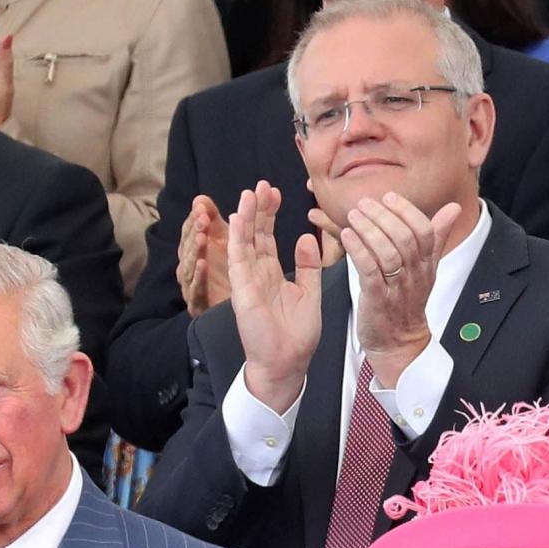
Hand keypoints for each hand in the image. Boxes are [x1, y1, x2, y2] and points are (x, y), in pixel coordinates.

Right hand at [176, 195, 233, 316]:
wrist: (241, 314)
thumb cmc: (227, 274)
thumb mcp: (223, 242)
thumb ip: (213, 220)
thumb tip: (200, 199)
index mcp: (195, 250)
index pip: (191, 231)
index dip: (195, 219)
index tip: (202, 207)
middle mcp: (190, 267)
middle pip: (188, 246)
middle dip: (195, 231)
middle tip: (204, 218)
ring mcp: (192, 287)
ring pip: (189, 267)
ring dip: (195, 251)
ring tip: (203, 238)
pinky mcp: (198, 305)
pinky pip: (196, 291)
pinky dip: (198, 277)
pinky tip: (203, 264)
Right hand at [227, 182, 325, 412]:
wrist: (288, 363)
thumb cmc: (297, 335)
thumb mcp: (310, 293)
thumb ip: (308, 266)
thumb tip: (305, 237)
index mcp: (272, 274)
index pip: (268, 236)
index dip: (271, 214)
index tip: (276, 192)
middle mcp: (257, 274)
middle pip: (255, 234)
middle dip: (258, 209)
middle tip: (263, 184)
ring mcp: (248, 281)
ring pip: (244, 242)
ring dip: (246, 217)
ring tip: (249, 193)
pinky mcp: (243, 291)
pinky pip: (238, 260)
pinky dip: (238, 238)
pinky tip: (238, 218)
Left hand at [315, 191, 461, 380]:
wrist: (400, 343)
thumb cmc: (407, 302)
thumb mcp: (427, 268)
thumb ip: (437, 236)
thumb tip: (454, 208)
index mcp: (426, 264)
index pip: (424, 231)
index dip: (406, 211)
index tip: (388, 197)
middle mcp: (414, 274)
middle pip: (405, 238)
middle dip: (383, 216)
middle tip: (364, 203)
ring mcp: (397, 288)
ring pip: (387, 252)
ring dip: (368, 230)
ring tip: (353, 216)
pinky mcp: (378, 300)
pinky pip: (369, 271)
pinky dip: (358, 251)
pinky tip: (347, 236)